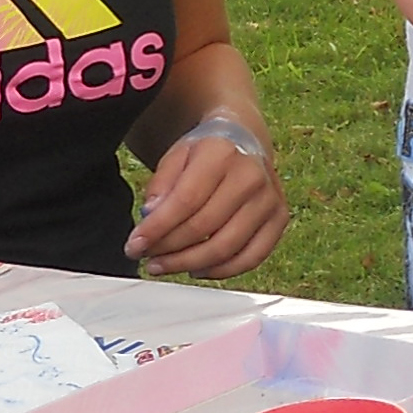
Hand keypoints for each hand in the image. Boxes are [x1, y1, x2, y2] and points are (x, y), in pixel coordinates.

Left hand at [127, 118, 286, 277]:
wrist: (243, 141)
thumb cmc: (205, 153)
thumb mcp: (175, 156)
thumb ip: (161, 186)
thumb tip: (150, 219)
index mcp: (222, 154)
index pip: (185, 200)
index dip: (157, 229)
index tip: (133, 246)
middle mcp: (252, 176)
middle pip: (204, 228)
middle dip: (169, 250)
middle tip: (147, 259)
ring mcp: (270, 199)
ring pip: (227, 248)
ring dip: (190, 264)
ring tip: (166, 266)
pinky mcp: (279, 219)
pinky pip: (252, 257)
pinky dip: (222, 270)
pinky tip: (197, 269)